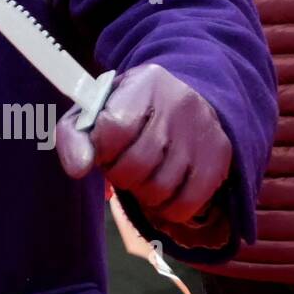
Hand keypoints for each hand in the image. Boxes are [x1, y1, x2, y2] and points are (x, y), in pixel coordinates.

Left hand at [56, 63, 232, 225]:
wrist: (185, 97)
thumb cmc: (131, 108)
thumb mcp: (96, 109)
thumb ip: (74, 135)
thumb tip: (78, 169)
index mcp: (143, 85)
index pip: (114, 127)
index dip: (101, 149)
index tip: (102, 150)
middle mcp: (178, 105)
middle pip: (137, 163)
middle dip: (119, 173)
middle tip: (121, 166)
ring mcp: (202, 133)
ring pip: (160, 188)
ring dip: (141, 192)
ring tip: (141, 177)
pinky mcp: (219, 159)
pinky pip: (186, 204)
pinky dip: (166, 208)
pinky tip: (160, 193)